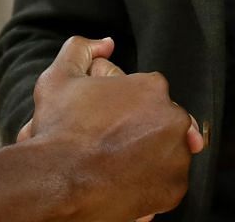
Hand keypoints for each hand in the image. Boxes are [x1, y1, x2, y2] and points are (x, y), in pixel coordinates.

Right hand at [28, 36, 204, 220]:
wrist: (57, 181)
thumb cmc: (59, 129)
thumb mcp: (60, 77)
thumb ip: (82, 49)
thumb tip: (106, 44)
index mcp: (153, 88)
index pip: (148, 95)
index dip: (125, 110)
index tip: (108, 123)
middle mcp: (173, 119)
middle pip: (162, 124)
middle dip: (142, 132)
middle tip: (112, 145)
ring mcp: (177, 157)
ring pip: (168, 153)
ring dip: (149, 157)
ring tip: (116, 164)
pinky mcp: (174, 190)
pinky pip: (167, 184)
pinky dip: (150, 185)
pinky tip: (124, 182)